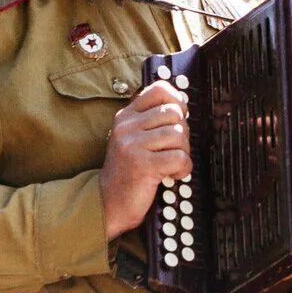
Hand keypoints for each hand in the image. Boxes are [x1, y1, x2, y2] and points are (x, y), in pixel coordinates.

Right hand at [101, 80, 190, 239]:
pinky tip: (171, 175)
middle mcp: (127, 126)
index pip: (158, 90)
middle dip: (182, 134)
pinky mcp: (143, 164)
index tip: (178, 119)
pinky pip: (179, 157)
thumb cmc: (127, 172)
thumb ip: (151, 121)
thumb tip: (182, 108)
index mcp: (126, 117)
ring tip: (170, 164)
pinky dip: (183, 169)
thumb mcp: (133, 139)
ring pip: (179, 134)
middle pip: (174, 114)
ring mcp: (133, 145)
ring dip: (182, 152)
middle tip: (172, 150)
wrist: (108, 202)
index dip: (176, 101)